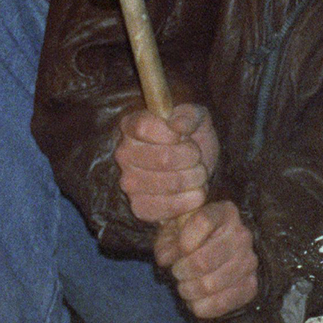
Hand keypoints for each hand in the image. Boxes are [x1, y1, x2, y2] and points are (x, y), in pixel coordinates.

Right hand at [114, 102, 219, 223]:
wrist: (198, 169)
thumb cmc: (193, 138)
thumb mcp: (198, 118)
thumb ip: (189, 115)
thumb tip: (177, 124)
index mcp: (132, 126)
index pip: (142, 127)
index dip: (169, 133)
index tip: (184, 135)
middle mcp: (124, 154)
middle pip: (162, 158)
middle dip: (192, 157)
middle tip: (197, 157)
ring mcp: (128, 183)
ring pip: (168, 183)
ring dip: (194, 178)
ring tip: (198, 173)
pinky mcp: (139, 207)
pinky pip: (165, 207)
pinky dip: (188, 200)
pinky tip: (194, 192)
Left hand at [154, 200, 258, 319]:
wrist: (210, 257)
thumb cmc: (187, 241)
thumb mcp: (172, 232)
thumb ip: (165, 241)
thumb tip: (168, 258)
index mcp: (224, 213)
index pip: (203, 222)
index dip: (182, 241)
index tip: (176, 250)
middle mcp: (242, 235)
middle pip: (203, 261)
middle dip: (181, 272)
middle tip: (177, 272)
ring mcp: (249, 261)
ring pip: (209, 284)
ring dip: (188, 290)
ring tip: (185, 286)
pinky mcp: (250, 286)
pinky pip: (222, 303)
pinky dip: (201, 306)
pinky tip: (197, 300)